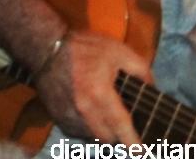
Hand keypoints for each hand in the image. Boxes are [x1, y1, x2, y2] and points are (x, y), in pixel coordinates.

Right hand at [37, 30, 151, 144]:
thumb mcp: (118, 51)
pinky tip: (88, 114)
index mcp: (101, 94)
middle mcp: (84, 110)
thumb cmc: (82, 48)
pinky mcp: (56, 116)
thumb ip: (140, 70)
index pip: (122, 128)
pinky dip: (85, 128)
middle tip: (122, 126)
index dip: (134, 144)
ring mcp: (68, 114)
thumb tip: (152, 88)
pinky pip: (76, 132)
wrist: (43, 47)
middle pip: (108, 139)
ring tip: (104, 118)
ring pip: (92, 137)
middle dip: (118, 136)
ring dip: (101, 132)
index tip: (142, 153)